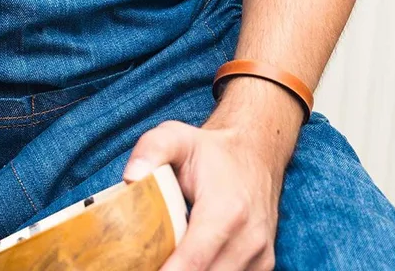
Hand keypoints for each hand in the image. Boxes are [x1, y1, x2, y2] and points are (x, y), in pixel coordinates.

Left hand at [123, 78, 303, 270]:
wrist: (255, 154)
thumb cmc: (209, 150)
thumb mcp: (175, 136)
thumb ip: (151, 150)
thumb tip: (131, 178)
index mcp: (226, 212)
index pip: (193, 262)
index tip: (143, 267)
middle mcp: (249, 240)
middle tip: (144, 260)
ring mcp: (260, 257)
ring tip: (162, 258)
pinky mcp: (263, 265)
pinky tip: (186, 260)